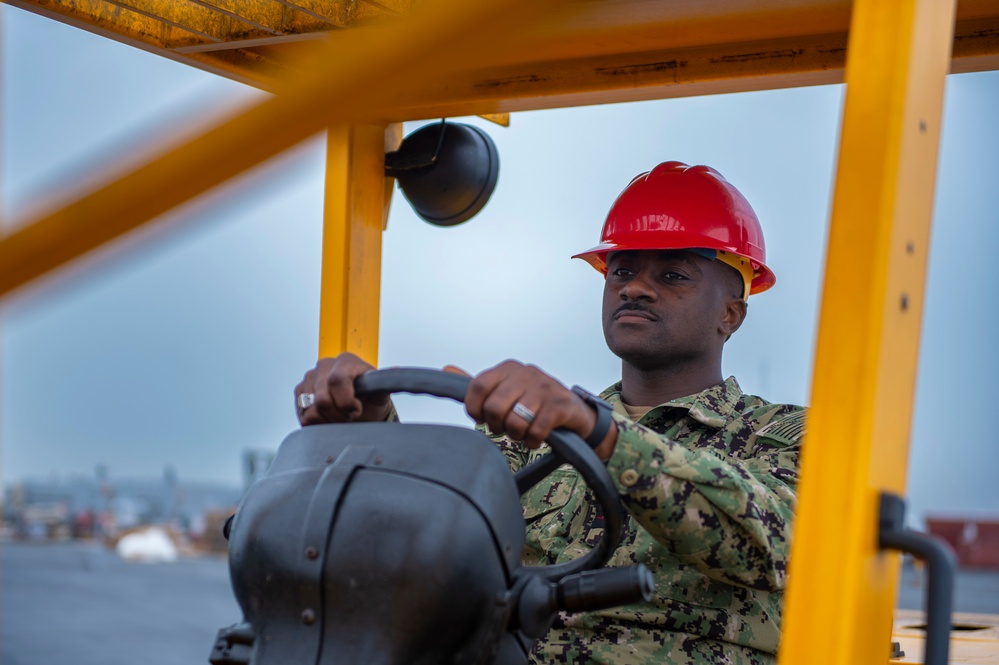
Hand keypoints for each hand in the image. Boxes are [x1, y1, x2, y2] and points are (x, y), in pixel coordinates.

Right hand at [295, 353, 391, 425]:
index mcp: (345, 361)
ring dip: (329, 420)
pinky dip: (318, 423)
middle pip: (322, 398)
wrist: (360, 406)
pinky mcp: (300, 394)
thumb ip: (385, 383)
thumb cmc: (371, 398)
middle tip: (351, 418)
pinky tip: (330, 418)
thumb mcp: (380, 392)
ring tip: (341, 418)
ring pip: (311, 409)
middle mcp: (324, 366)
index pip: (337, 380)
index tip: (356, 411)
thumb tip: (396, 373)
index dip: (346, 401)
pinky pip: (303, 415)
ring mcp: (309, 379)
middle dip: (339, 415)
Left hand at [455, 360, 616, 455]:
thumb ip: (478, 385)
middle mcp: (526, 373)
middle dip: (496, 425)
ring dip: (517, 435)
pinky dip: (533, 440)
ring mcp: (544, 387)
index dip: (475, 409)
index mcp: (508, 368)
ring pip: (515, 421)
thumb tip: (446, 368)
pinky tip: (536, 437)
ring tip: (523, 432)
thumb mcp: (506, 390)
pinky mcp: (560, 404)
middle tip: (505, 428)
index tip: (482, 419)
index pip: (477, 386)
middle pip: (494, 406)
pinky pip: (535, 430)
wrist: (576, 413)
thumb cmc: (534, 404)